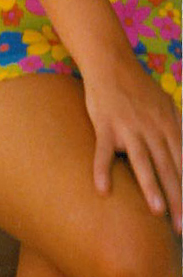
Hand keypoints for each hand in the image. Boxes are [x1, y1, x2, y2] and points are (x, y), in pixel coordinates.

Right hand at [83, 48, 181, 233]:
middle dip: (177, 198)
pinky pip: (104, 151)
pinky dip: (102, 170)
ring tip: (158, 212)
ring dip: (150, 187)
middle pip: (168, 168)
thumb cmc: (138, 87)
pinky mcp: (104, 125)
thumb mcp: (167, 103)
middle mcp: (152, 128)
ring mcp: (128, 127)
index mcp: (169, 125)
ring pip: (142, 161)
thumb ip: (179, 126)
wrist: (110, 64)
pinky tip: (102, 189)